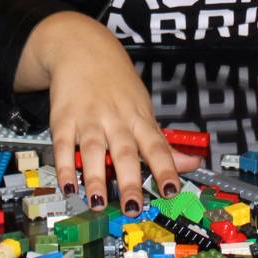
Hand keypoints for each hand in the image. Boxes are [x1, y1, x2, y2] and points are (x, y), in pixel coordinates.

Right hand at [29, 13, 193, 212]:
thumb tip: (193, 164)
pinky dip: (64, 166)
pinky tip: (67, 184)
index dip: (166, 169)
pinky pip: (64, 145)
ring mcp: (89, 119)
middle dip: (129, 180)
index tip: (171, 190)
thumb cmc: (118, 86)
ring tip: (97, 201)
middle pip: (125, 151)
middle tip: (132, 207)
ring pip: (93, 150)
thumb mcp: (144, 111)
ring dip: (94, 177)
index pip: (157, 147)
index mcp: (139, 119)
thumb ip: (164, 144)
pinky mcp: (64, 119)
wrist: (84, 50)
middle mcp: (116, 120)